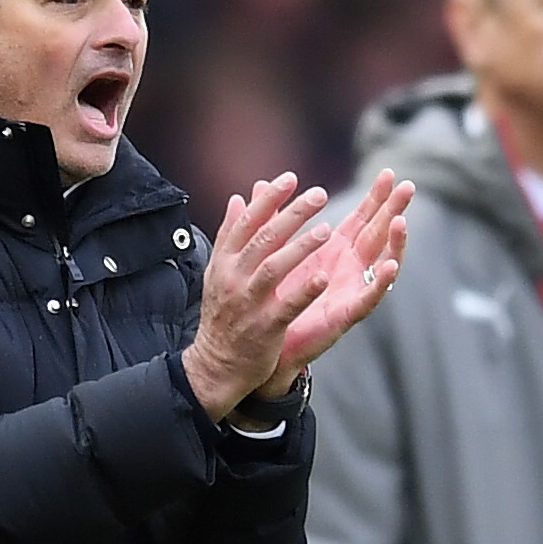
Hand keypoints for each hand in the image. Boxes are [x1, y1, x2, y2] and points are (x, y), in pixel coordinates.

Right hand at [180, 173, 334, 420]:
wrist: (216, 364)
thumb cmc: (224, 314)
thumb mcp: (220, 272)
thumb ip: (231, 235)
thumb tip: (237, 199)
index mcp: (225, 262)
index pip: (246, 222)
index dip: (269, 199)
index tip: (291, 178)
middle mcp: (234, 278)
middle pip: (263, 239)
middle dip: (291, 214)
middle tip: (319, 194)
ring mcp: (248, 303)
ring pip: (273, 268)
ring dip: (300, 247)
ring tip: (326, 230)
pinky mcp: (265, 328)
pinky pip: (286, 306)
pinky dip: (304, 292)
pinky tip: (323, 278)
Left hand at [259, 169, 410, 393]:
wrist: (270, 343)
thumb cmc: (277, 297)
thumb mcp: (274, 252)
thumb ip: (273, 219)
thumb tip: (260, 186)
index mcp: (336, 251)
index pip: (362, 218)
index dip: (376, 197)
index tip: (389, 173)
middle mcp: (350, 268)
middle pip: (378, 233)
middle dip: (394, 209)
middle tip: (408, 186)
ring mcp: (352, 290)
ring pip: (382, 261)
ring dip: (395, 242)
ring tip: (401, 221)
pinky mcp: (347, 314)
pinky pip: (369, 297)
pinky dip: (382, 282)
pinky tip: (391, 266)